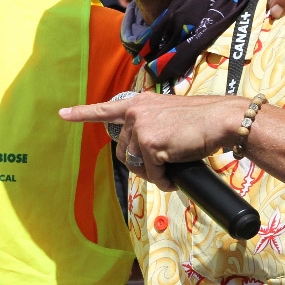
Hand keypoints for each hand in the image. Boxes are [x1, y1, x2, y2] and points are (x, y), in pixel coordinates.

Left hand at [59, 92, 243, 191]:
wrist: (222, 119)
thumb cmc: (201, 120)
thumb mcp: (168, 115)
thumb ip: (149, 125)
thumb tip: (140, 154)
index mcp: (138, 104)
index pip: (104, 109)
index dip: (82, 113)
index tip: (62, 113)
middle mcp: (135, 113)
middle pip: (124, 151)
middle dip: (140, 165)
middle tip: (161, 167)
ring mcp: (141, 128)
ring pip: (136, 164)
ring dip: (153, 174)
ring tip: (171, 170)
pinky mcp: (150, 144)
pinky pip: (151, 173)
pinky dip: (163, 180)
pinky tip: (173, 178)